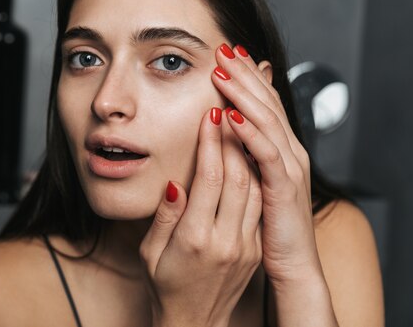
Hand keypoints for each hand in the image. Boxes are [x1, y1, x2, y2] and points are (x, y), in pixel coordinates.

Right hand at [140, 106, 262, 326]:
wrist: (195, 322)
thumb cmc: (166, 286)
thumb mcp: (151, 253)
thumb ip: (164, 217)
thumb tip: (175, 183)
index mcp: (197, 239)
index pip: (212, 178)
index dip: (213, 143)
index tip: (211, 114)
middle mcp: (227, 239)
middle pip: (240, 175)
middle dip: (236, 136)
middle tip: (232, 106)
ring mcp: (246, 244)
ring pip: (257, 185)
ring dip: (252, 149)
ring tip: (245, 120)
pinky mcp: (256, 246)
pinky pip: (261, 201)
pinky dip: (258, 171)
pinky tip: (254, 151)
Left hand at [210, 43, 322, 286]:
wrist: (293, 265)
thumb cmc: (270, 225)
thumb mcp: (254, 183)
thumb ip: (244, 157)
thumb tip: (225, 133)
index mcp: (281, 149)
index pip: (264, 103)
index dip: (246, 77)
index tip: (226, 54)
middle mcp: (289, 152)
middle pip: (267, 103)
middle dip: (244, 74)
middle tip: (222, 49)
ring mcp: (289, 167)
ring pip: (267, 121)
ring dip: (243, 94)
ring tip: (221, 72)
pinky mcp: (284, 187)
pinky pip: (266, 154)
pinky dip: (249, 132)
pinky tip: (231, 116)